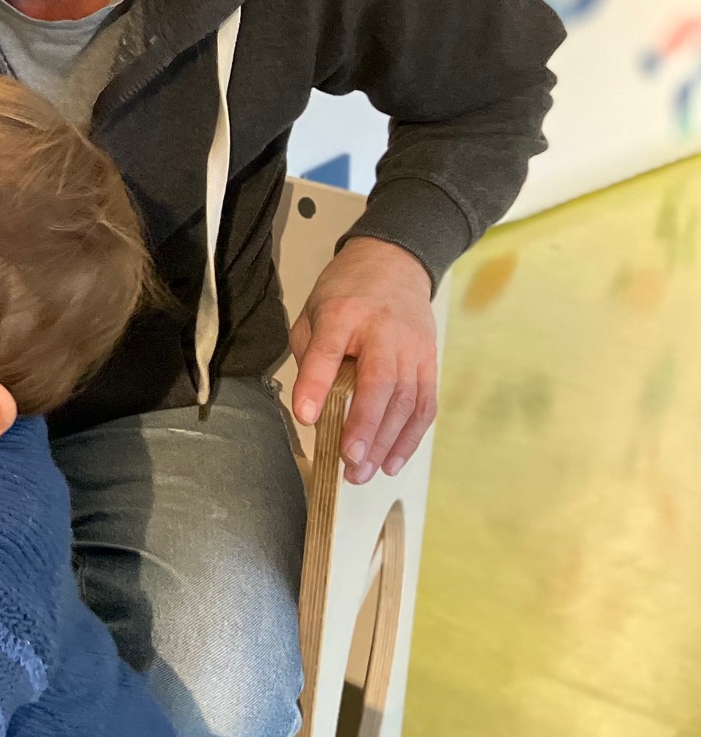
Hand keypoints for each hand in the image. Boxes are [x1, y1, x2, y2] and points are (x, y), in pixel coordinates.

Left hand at [289, 237, 436, 483]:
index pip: (329, 351)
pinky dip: (410, 437)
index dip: (317, 384)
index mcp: (343, 314)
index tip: (308, 416)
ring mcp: (413, 348)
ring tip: (362, 472)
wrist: (394, 264)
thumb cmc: (345, 294)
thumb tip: (313, 407)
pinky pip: (424, 405)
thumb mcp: (313, 313)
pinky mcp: (429, 362)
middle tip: (348, 463)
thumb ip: (311, 356)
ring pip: (406, 400)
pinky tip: (390, 460)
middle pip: (379, 383)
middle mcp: (384, 331)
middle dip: (364, 426)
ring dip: (386, 442)